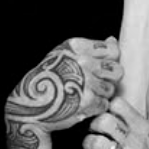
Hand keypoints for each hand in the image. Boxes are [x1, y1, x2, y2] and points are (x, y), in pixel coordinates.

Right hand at [4, 37, 122, 136]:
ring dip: (100, 95)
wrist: (31, 106)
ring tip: (82, 95)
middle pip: (117, 70)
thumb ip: (91, 48)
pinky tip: (80, 105)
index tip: (97, 69)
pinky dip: (95, 108)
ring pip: (111, 89)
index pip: (113, 51)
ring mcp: (86, 81)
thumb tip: (113, 40)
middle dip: (109, 79)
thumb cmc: (48, 79)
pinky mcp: (88, 101)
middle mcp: (82, 61)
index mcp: (77, 46)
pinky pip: (104, 104)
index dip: (108, 62)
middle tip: (93, 85)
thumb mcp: (64, 55)